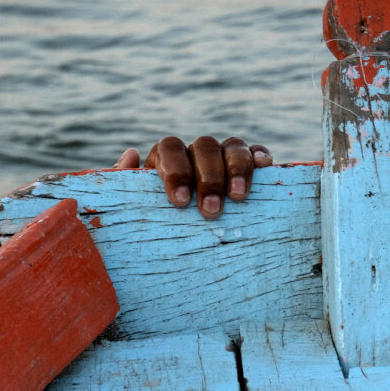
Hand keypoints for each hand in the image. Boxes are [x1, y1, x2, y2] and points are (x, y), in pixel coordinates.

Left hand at [111, 135, 272, 219]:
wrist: (171, 244)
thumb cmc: (149, 225)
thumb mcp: (130, 209)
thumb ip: (123, 184)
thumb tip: (131, 153)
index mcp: (165, 158)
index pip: (169, 148)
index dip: (175, 171)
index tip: (179, 202)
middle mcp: (194, 152)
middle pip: (204, 147)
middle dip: (209, 178)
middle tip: (210, 211)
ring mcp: (221, 156)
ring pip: (232, 146)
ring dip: (237, 169)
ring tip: (238, 197)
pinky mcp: (245, 165)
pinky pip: (254, 152)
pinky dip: (259, 155)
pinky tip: (265, 165)